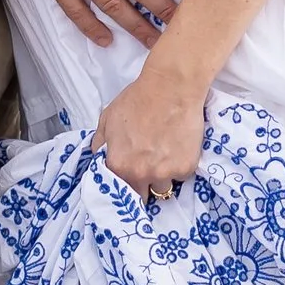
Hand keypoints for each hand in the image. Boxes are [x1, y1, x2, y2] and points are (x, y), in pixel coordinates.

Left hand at [94, 62, 209, 201]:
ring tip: (164, 154)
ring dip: (162, 176)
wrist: (171, 88)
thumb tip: (97, 159)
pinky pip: (181, 175)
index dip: (123, 187)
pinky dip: (180, 165)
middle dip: (142, 186)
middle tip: (146, 169)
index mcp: (118, 166)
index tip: (128, 183)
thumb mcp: (107, 119)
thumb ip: (99, 144)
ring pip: (163, 187)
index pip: (117, 192)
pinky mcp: (186, 168)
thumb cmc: (138, 99)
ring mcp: (165, 173)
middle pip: (141, 197)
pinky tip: (178, 146)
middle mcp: (141, 174)